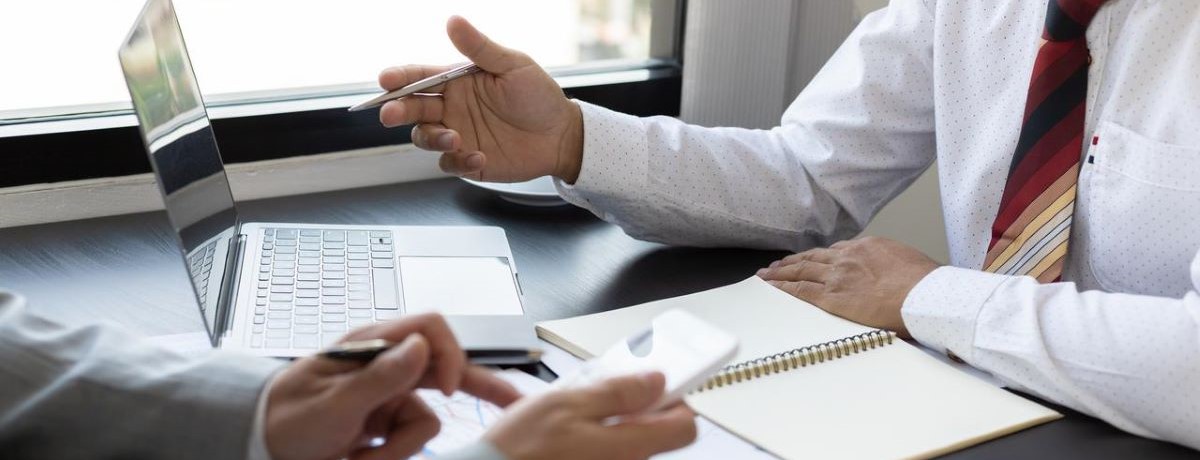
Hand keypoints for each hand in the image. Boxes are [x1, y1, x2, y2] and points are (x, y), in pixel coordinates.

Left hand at [264, 313, 521, 459]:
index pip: (430, 329)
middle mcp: (385, 365)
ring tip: (364, 454)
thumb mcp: (331, 403)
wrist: (261, 447)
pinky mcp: (386, 422)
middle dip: (480, 386)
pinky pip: (413, 438)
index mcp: (371, 344)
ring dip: (402, 444)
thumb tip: (421, 347)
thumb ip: (378, 377)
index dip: (450, 354)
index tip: (449, 390)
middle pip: (448, 366)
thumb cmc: (284, 418)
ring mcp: (388, 395)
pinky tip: (364, 456)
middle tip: (515, 402)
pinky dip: (393, 454)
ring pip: (428, 417)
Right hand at [377, 16, 583, 183]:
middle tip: (391, 114)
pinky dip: (459, 161)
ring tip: (455, 139)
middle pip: (413, 109)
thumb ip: (480, 48)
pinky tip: (479, 157)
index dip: (400, 78)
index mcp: (457, 81)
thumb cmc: (538, 96)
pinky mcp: (468, 160)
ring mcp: (458, 134)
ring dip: (432, 138)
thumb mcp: (513, 66)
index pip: (420, 77)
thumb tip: (453, 21)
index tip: (386, 80)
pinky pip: (449, 163)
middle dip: (397, 110)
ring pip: (424, 137)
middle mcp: (452, 107)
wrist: (560, 135)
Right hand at [485, 372, 697, 459]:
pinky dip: (594, 433)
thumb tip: (656, 380)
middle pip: (655, 430)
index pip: (685, 427)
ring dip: (610, 417)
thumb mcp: (569, 404)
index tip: (660, 382)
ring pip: (626, 436)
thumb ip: (618, 392)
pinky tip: (567, 427)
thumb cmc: (522, 450)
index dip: (676, 399)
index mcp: (628, 447)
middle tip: (605, 389)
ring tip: (575, 407)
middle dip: (637, 404)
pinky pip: (606, 448)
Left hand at [756, 236, 939, 337]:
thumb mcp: (908, 262)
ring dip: (781, 273)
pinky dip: (783, 289)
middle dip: (793, 262)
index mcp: (867, 247)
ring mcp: (837, 276)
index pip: (836, 251)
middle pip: (812, 258)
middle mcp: (847, 257)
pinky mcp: (832, 297)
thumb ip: (891, 265)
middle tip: (777, 265)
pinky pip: (800, 291)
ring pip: (801, 271)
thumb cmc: (926, 284)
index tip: (810, 259)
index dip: (818, 256)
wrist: (924, 295)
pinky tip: (772, 288)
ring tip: (766, 275)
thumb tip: (892, 274)